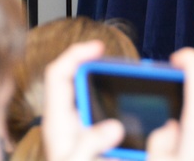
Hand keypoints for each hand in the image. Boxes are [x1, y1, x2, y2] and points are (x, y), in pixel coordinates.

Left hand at [42, 41, 124, 160]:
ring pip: (89, 98)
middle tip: (119, 64)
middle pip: (75, 81)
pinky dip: (117, 109)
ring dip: (107, 88)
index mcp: (58, 123)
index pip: (59, 75)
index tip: (98, 46)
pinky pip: (104, 116)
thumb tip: (112, 126)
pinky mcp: (91, 141)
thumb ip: (90, 146)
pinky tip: (135, 113)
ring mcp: (77, 132)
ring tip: (128, 82)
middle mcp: (66, 123)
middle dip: (95, 66)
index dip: (75, 55)